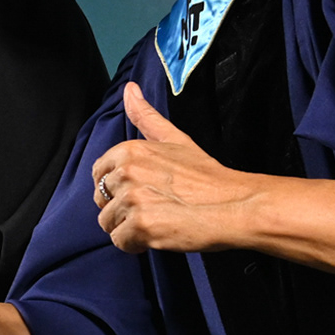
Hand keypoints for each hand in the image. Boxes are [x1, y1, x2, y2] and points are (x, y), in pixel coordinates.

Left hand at [91, 81, 259, 253]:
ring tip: (159, 221)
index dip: (117, 189)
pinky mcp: (142, 226)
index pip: (98, 176)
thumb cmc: (207, 176)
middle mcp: (127, 172)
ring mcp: (133, 199)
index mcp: (129, 151)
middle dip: (123, 210)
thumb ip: (146, 116)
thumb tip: (129, 89)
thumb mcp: (175, 139)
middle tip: (155, 207)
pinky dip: (137, 245)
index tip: (142, 191)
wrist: (236, 205)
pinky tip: (159, 235)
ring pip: (109, 224)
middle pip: (102, 201)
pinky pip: (121, 242)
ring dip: (130, 228)